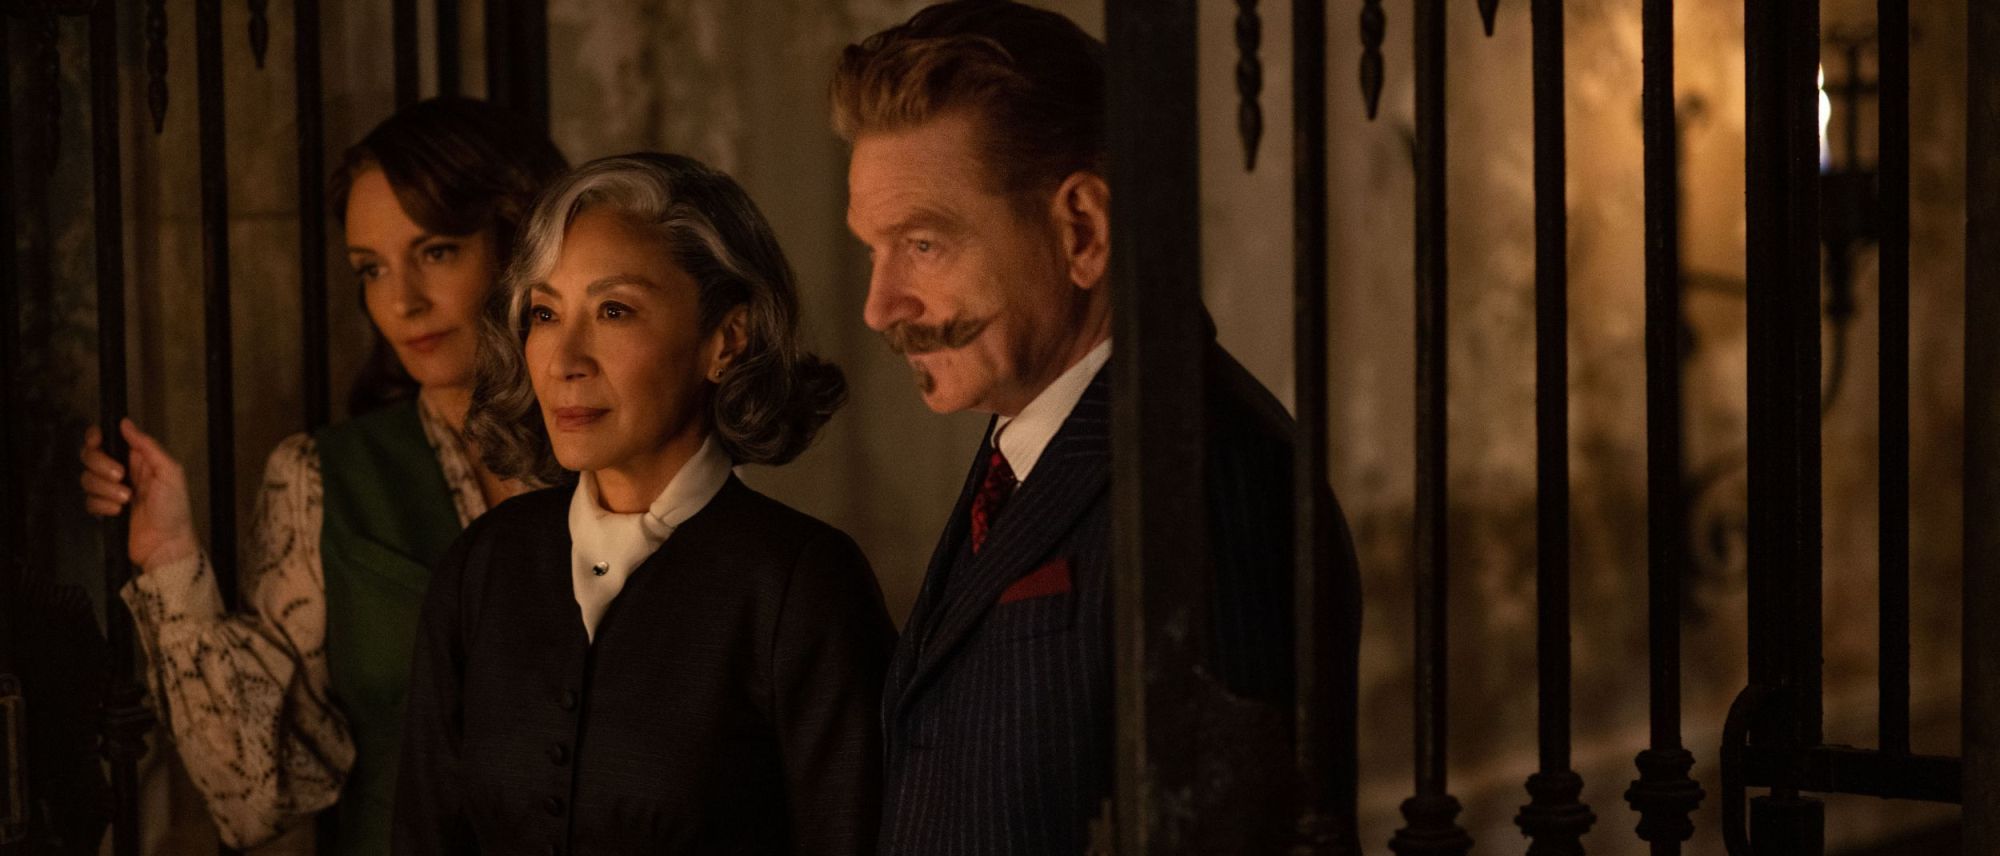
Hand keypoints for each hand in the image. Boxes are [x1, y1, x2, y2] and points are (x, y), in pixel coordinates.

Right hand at [80, 419, 199, 569]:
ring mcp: (112, 491)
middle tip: (120, 477)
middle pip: (91, 456)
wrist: (166, 545)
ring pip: (88, 479)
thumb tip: (127, 424)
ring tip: (127, 500)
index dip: (96, 437)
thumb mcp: (170, 472)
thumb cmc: (175, 510)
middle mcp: (123, 472)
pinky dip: (102, 506)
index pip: (109, 440)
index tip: (96, 441)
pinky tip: (118, 512)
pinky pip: (89, 501)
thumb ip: (148, 446)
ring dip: (105, 489)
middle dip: (101, 466)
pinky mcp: (104, 509)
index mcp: (140, 460)